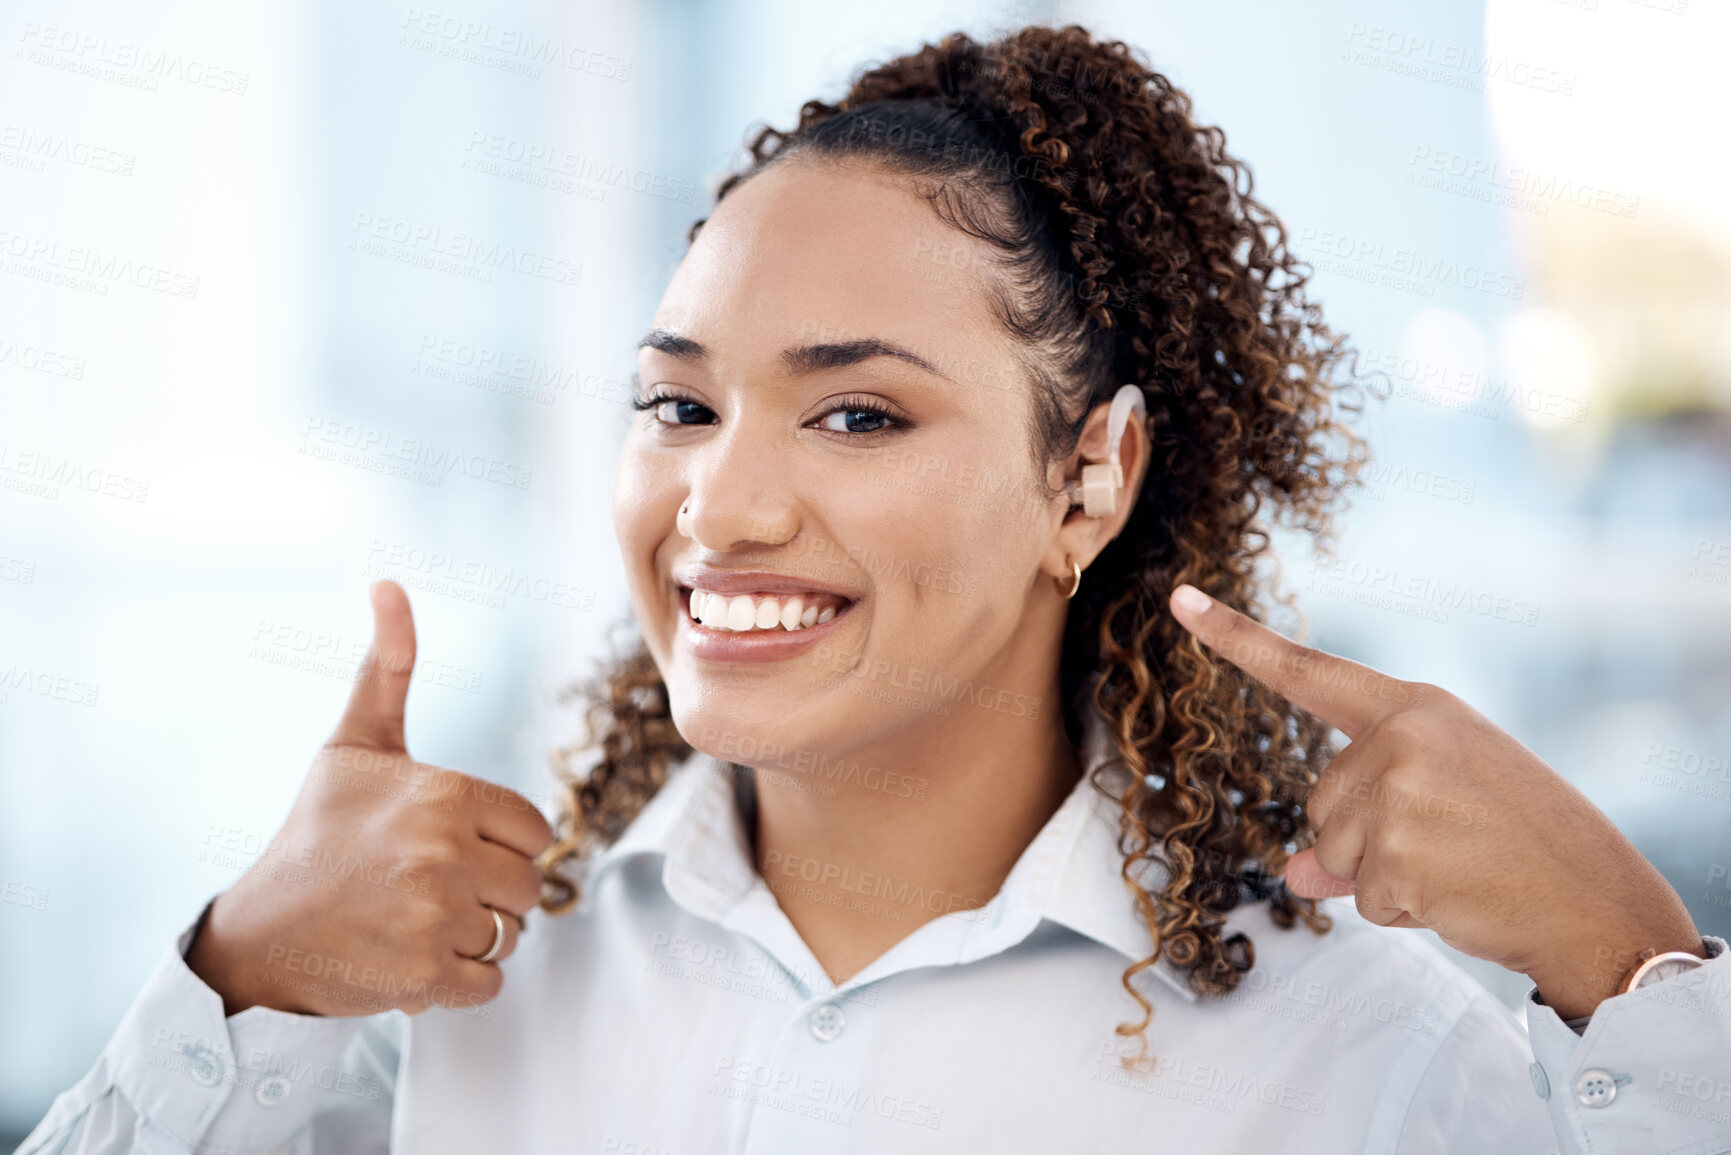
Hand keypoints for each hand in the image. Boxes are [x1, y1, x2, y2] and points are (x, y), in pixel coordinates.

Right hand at [186, 581, 553, 1015]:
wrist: (260, 930)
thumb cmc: (317, 831)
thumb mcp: (354, 742)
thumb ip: (387, 666)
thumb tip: (388, 583)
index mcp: (446, 794)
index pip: (534, 830)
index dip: (498, 843)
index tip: (445, 845)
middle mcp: (444, 854)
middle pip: (530, 886)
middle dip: (489, 892)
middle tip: (425, 887)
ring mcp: (434, 918)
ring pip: (511, 934)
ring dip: (471, 935)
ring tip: (412, 919)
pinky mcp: (423, 978)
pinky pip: (489, 983)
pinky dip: (459, 981)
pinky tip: (412, 957)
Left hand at [1167, 583, 1701, 1019]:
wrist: (1596, 899)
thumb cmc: (1523, 841)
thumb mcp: (1442, 803)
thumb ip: (1364, 816)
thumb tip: (1295, 872)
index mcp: (1413, 708)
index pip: (1308, 671)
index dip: (1238, 639)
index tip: (1179, 601)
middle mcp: (1400, 738)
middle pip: (1320, 804)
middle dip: (1367, 843)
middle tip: (1451, 844)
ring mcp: (1397, 794)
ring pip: (1331, 856)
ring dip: (1384, 879)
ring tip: (1457, 867)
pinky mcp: (1398, 855)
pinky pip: (1363, 898)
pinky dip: (1403, 911)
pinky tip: (1459, 896)